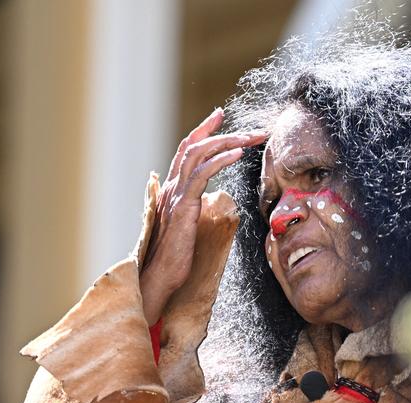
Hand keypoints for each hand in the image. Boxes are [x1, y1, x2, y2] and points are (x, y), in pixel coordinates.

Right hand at [140, 108, 266, 323]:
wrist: (159, 278)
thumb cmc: (176, 259)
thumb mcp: (188, 227)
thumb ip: (194, 209)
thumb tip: (207, 202)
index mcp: (172, 190)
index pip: (187, 150)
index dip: (203, 130)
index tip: (221, 115)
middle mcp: (171, 187)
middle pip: (193, 145)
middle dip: (222, 132)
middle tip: (251, 129)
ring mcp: (175, 195)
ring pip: (197, 154)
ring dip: (226, 142)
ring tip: (250, 138)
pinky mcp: (182, 207)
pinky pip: (201, 175)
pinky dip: (219, 160)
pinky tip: (237, 154)